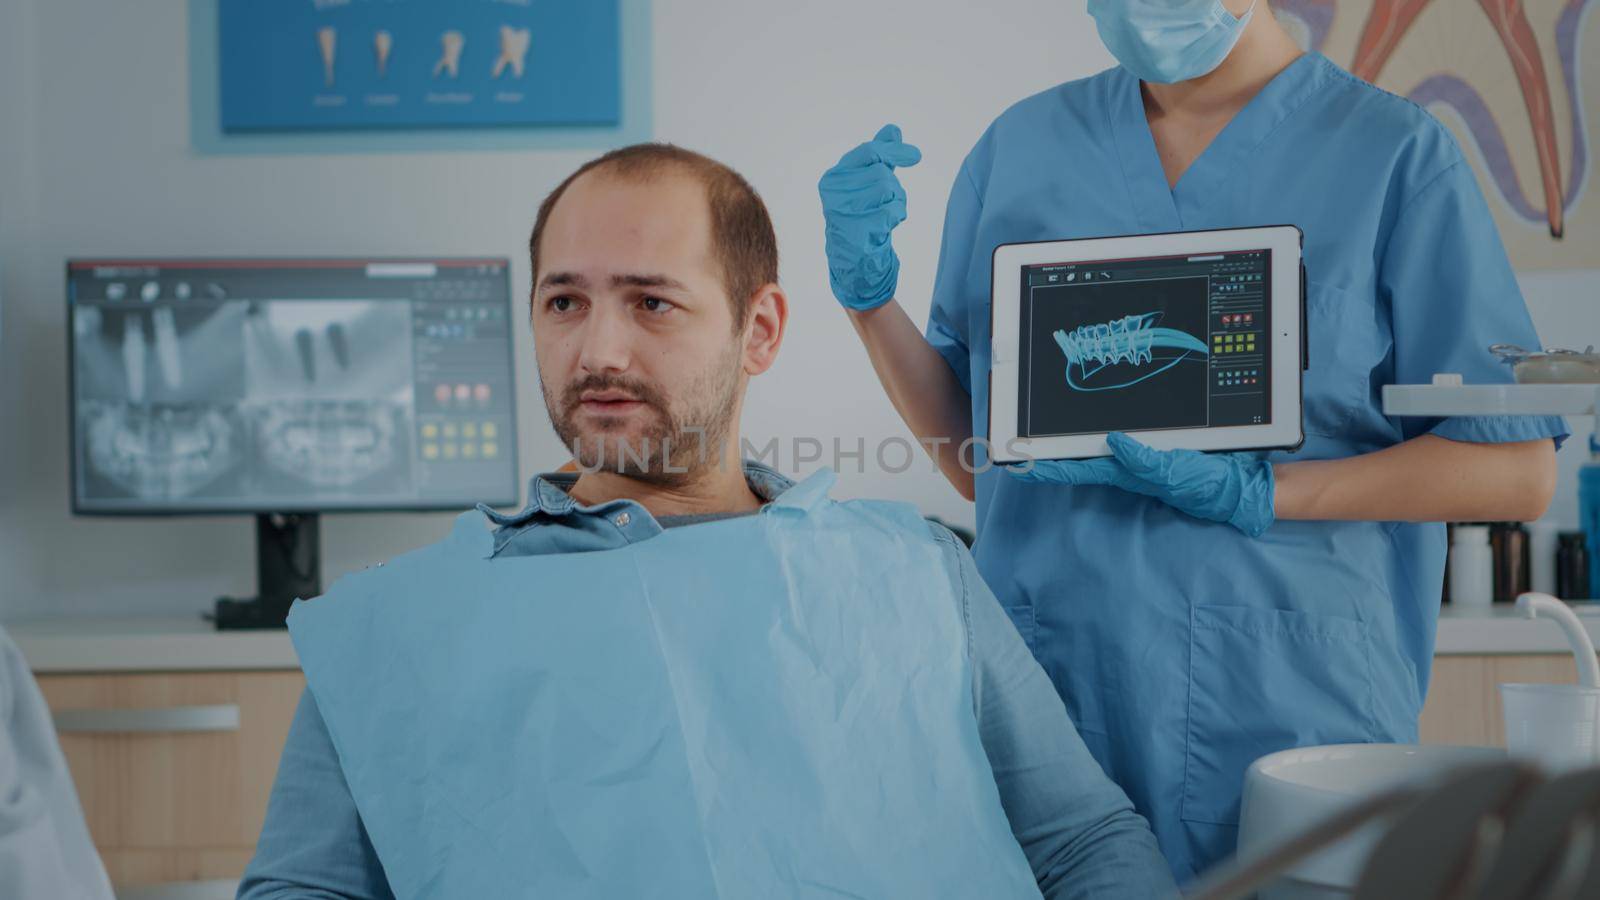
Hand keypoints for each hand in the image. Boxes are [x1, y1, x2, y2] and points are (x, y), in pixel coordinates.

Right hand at [817, 124, 921, 310]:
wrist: (855, 263)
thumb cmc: (862, 219)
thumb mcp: (868, 184)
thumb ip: (879, 157)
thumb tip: (893, 129)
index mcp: (833, 178)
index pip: (868, 152)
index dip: (894, 151)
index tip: (915, 156)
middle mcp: (834, 193)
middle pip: (882, 172)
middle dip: (894, 187)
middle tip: (888, 202)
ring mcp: (844, 212)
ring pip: (888, 189)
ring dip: (897, 202)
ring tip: (885, 215)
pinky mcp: (858, 229)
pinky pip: (892, 211)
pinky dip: (896, 216)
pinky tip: (885, 227)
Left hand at [1009, 432, 1275, 536]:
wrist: (1241, 485)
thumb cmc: (1208, 483)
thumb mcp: (1175, 473)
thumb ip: (1145, 461)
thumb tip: (1114, 443)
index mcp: (1127, 473)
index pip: (1079, 469)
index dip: (1050, 468)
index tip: (1021, 464)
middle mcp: (1128, 466)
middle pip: (1081, 458)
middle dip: (1052, 454)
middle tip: (1022, 444)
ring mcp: (1141, 457)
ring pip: (1098, 448)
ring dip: (1072, 443)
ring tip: (1044, 436)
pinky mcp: (1157, 448)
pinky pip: (1124, 438)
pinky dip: (1104, 432)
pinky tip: (1096, 427)